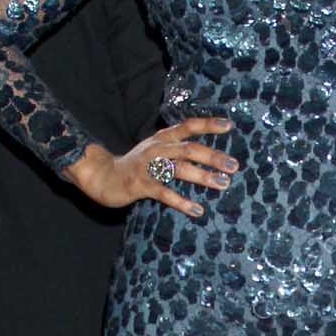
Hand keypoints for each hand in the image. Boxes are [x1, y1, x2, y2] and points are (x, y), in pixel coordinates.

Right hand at [67, 117, 237, 212]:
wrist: (102, 176)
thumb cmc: (135, 165)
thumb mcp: (155, 149)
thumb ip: (176, 147)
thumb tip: (207, 153)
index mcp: (162, 138)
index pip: (188, 127)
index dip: (208, 125)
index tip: (229, 125)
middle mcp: (157, 149)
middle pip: (188, 149)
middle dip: (212, 156)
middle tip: (233, 165)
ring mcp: (148, 167)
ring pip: (179, 169)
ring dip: (202, 176)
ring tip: (222, 184)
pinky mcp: (140, 185)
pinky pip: (165, 194)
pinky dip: (182, 202)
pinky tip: (197, 210)